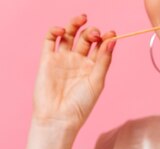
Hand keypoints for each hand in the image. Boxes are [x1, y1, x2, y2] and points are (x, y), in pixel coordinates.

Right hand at [31, 14, 116, 132]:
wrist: (58, 118)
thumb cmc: (80, 105)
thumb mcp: (97, 82)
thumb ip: (104, 60)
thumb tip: (112, 40)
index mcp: (92, 68)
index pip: (100, 47)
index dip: (106, 38)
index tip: (112, 34)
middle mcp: (78, 62)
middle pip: (85, 39)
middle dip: (92, 32)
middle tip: (95, 33)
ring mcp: (62, 59)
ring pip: (68, 35)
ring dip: (75, 25)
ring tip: (82, 19)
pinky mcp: (47, 59)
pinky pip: (49, 40)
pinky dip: (54, 31)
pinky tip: (61, 30)